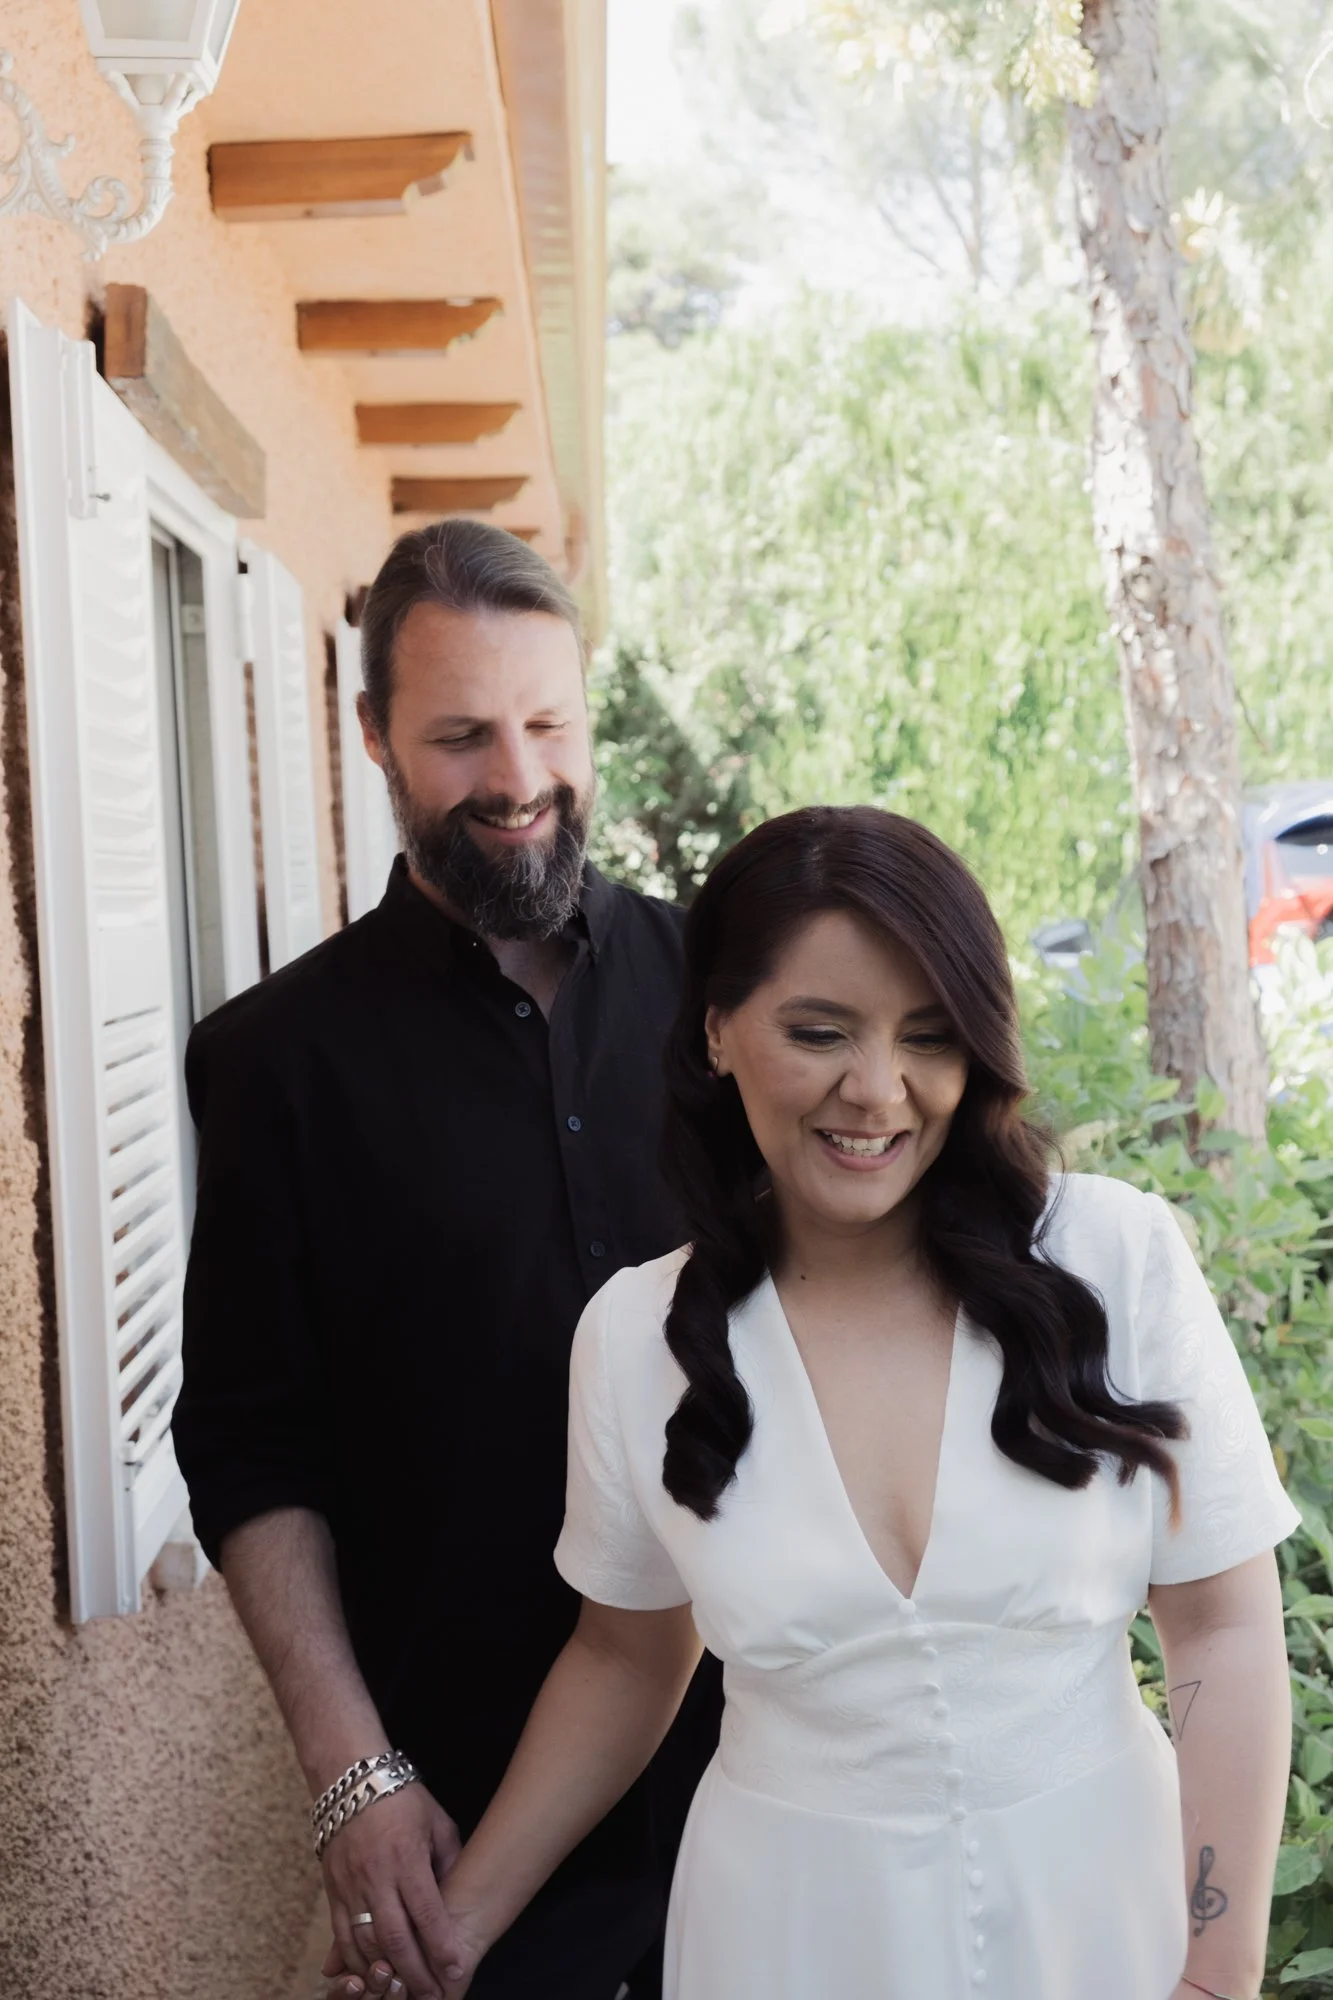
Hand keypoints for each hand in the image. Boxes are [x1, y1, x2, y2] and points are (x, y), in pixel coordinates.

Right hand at [319, 1783, 461, 1999]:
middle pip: (395, 1937)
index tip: (456, 1969)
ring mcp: (350, 1885)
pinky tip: (368, 1975)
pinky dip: (354, 1960)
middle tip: (431, 1996)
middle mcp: (376, 1876)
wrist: (350, 1778)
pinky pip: (341, 1934)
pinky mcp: (332, 1890)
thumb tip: (455, 1897)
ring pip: (365, 1942)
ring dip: (384, 1973)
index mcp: (406, 1858)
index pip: (426, 1912)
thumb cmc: (400, 1797)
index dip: (441, 1946)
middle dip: (415, 1973)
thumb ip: (447, 1861)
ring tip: (401, 1992)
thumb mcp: (437, 1822)